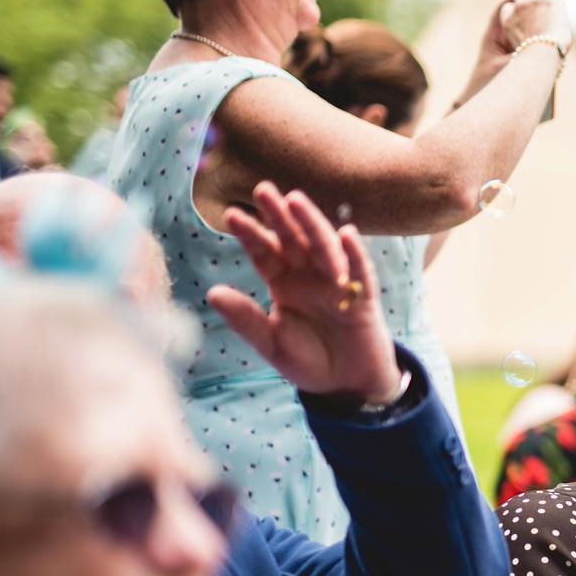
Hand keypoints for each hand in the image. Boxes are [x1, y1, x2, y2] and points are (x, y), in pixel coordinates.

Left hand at [208, 182, 402, 404]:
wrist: (346, 385)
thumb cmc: (309, 361)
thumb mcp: (271, 344)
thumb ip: (246, 320)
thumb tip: (213, 292)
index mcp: (283, 283)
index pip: (264, 252)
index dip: (250, 234)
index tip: (232, 215)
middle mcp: (308, 276)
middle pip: (292, 239)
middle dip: (279, 215)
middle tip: (262, 190)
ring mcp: (337, 283)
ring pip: (323, 247)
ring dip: (311, 223)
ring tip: (296, 200)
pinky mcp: (363, 298)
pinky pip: (360, 272)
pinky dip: (355, 254)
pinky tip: (347, 234)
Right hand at [500, 0, 574, 54]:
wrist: (540, 54)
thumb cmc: (534, 58)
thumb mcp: (522, 49)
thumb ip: (525, 40)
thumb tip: (536, 43)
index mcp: (508, 19)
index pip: (509, 6)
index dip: (518, 5)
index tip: (527, 7)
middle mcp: (519, 6)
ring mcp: (535, 0)